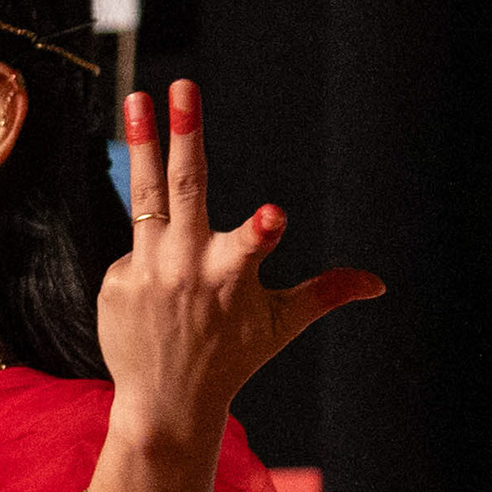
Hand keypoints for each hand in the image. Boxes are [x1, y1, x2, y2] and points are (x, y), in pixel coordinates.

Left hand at [101, 81, 380, 456]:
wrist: (165, 405)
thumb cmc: (232, 359)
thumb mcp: (281, 325)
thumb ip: (323, 293)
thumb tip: (378, 284)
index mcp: (232, 276)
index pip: (252, 246)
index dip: (262, 230)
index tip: (271, 215)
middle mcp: (184, 268)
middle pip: (184, 190)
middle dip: (184, 136)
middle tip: (181, 87)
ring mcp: (144, 273)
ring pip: (144, 199)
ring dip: (141, 145)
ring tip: (138, 98)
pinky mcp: (114, 283)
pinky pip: (135, 251)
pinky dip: (149, 257)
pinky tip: (154, 290)